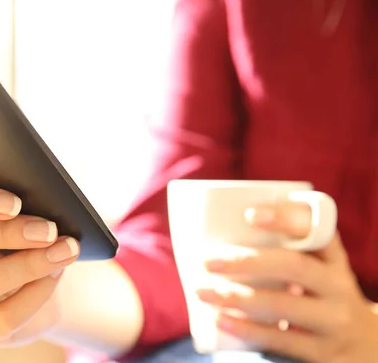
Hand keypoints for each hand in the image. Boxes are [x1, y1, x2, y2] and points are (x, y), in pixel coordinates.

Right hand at [0, 178, 79, 346]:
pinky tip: (56, 275)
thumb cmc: (20, 236)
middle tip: (48, 230)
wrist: (35, 283)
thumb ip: (13, 203)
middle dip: (3, 233)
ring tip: (62, 252)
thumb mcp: (13, 215)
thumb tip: (41, 197)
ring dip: (25, 266)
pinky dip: (35, 295)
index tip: (15, 203)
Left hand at [196, 202, 377, 362]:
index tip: (250, 215)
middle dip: (247, 262)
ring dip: (237, 298)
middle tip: (208, 262)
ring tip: (203, 292)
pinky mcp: (322, 351)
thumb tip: (217, 233)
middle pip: (293, 266)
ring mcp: (333, 320)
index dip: (285, 219)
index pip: (316, 230)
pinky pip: (281, 339)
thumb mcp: (318, 270)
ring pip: (283, 304)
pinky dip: (246, 329)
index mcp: (332, 258)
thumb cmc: (321, 296)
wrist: (365, 347)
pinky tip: (221, 320)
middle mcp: (337, 285)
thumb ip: (285, 250)